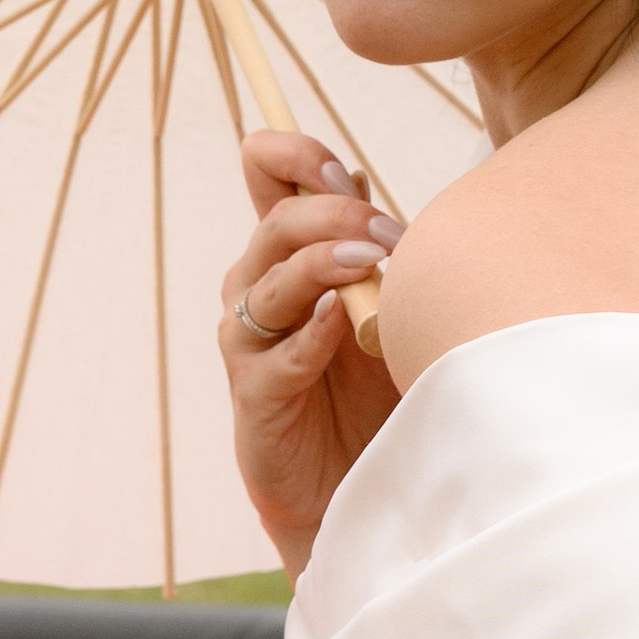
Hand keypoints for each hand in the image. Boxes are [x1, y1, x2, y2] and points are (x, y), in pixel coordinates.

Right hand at [220, 132, 405, 575]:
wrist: (365, 482)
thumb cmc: (373, 389)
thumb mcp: (382, 307)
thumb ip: (365, 246)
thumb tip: (358, 177)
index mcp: (287, 254)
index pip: (266, 177)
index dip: (293, 156)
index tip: (341, 169)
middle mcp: (259, 289)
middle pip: (275, 224)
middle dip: (331, 214)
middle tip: (386, 233)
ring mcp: (252, 343)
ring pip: (270, 282)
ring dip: (321, 263)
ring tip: (369, 263)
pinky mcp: (256, 397)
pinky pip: (277, 356)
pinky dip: (310, 334)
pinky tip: (341, 319)